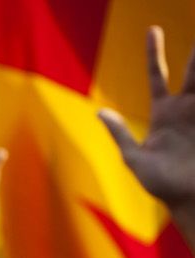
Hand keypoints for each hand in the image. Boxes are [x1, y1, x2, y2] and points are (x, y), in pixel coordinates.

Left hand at [100, 27, 194, 218]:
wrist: (188, 200)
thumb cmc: (160, 184)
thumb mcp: (134, 159)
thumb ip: (120, 134)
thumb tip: (100, 112)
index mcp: (163, 112)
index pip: (156, 75)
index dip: (154, 52)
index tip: (153, 29)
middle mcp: (186, 108)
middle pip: (193, 71)